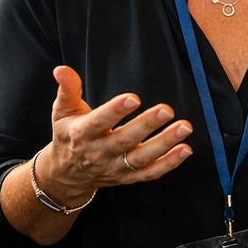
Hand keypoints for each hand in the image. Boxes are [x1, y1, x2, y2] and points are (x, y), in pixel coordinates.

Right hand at [36, 66, 192, 203]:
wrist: (66, 175)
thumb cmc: (68, 135)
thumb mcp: (62, 112)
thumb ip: (67, 90)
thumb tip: (61, 69)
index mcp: (82, 134)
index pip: (99, 122)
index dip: (115, 111)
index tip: (133, 98)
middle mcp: (99, 153)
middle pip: (124, 140)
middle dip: (147, 125)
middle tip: (167, 109)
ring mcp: (115, 168)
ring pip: (141, 158)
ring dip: (165, 144)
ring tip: (184, 127)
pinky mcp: (128, 177)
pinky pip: (150, 173)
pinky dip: (169, 164)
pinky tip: (185, 149)